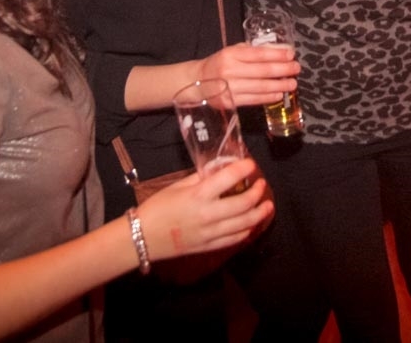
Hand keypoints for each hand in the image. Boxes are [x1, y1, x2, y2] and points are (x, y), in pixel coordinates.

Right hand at [136, 158, 273, 261]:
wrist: (142, 237)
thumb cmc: (157, 207)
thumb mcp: (177, 186)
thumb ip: (199, 179)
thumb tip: (218, 170)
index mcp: (198, 195)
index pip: (228, 178)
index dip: (244, 168)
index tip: (250, 164)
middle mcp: (208, 214)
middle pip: (243, 203)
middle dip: (257, 192)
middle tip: (262, 185)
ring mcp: (210, 233)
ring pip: (244, 223)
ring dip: (259, 213)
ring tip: (267, 205)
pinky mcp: (209, 246)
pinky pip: (234, 239)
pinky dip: (247, 230)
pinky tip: (252, 223)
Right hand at [198, 44, 298, 106]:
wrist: (198, 81)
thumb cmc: (220, 64)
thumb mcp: (233, 51)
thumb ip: (253, 51)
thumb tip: (279, 51)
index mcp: (231, 54)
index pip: (259, 54)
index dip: (277, 54)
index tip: (291, 54)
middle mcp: (229, 70)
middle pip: (262, 71)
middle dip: (283, 70)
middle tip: (296, 69)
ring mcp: (229, 87)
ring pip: (260, 87)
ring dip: (279, 85)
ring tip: (292, 84)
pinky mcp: (229, 102)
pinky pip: (253, 100)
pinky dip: (268, 97)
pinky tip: (279, 94)